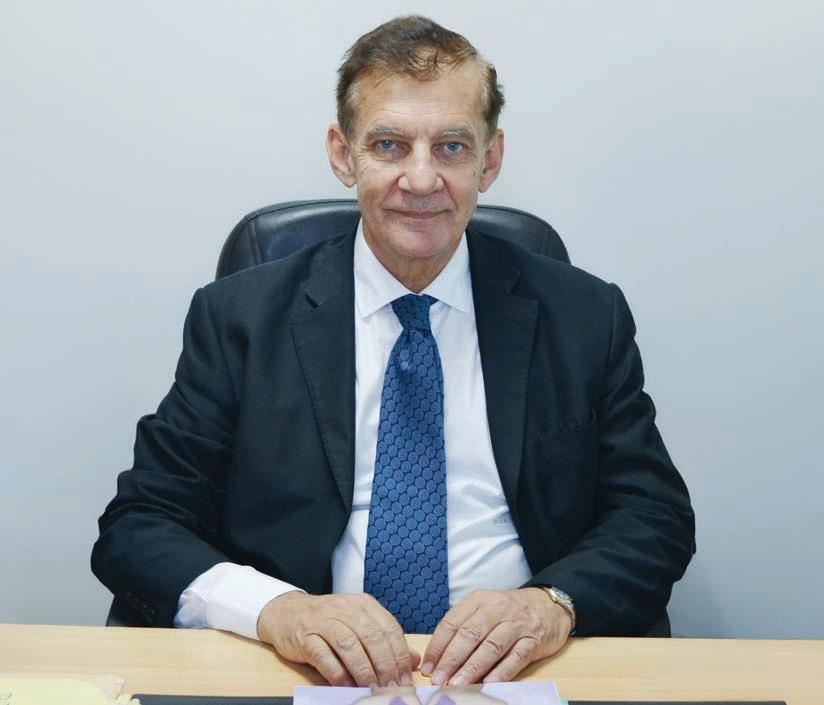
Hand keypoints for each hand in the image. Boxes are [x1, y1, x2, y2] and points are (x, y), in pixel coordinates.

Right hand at [257, 591, 420, 686]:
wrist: (287, 613)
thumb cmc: (328, 621)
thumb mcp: (359, 624)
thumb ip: (385, 640)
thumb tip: (414, 660)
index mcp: (363, 604)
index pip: (389, 628)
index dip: (400, 655)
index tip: (405, 678)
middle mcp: (345, 608)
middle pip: (371, 637)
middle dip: (385, 665)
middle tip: (391, 687)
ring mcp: (323, 620)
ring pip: (349, 645)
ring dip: (364, 670)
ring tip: (372, 688)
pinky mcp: (305, 636)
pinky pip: (323, 655)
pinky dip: (337, 672)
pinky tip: (346, 685)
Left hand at [421, 588, 571, 684]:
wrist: (549, 606)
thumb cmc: (509, 611)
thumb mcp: (485, 608)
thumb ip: (464, 626)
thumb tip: (439, 656)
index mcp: (480, 600)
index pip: (453, 621)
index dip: (438, 645)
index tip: (428, 666)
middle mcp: (497, 609)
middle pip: (470, 634)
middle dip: (452, 659)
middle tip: (439, 679)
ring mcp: (517, 625)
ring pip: (491, 647)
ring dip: (472, 668)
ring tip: (457, 684)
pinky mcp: (533, 641)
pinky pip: (515, 658)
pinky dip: (501, 672)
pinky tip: (488, 683)